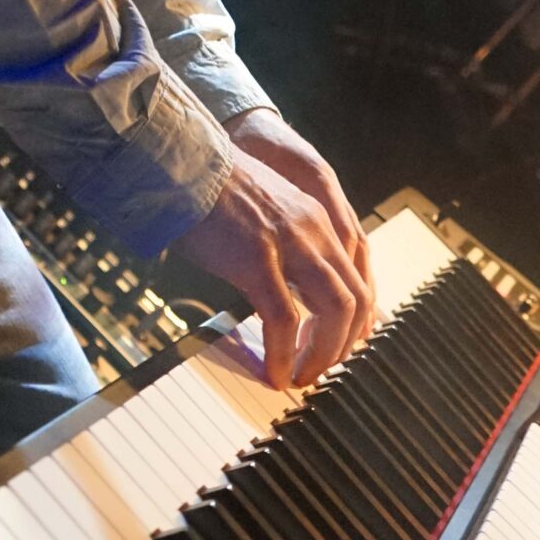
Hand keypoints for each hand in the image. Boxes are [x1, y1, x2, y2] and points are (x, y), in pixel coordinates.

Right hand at [178, 117, 373, 388]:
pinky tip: (273, 372)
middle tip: (322, 370)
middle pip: (356, 298)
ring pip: (334, 311)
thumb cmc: (211, 189)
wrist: (182, 162)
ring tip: (302, 377)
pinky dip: (282, 354)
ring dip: (323, 354)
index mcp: (317, 218)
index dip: (356, 320)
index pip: (358, 276)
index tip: (340, 347)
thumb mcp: (265, 209)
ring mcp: (288, 243)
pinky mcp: (256, 260)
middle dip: (344, 344)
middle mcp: (313, 229)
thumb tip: (282, 279)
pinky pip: (283, 319)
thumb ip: (283, 237)